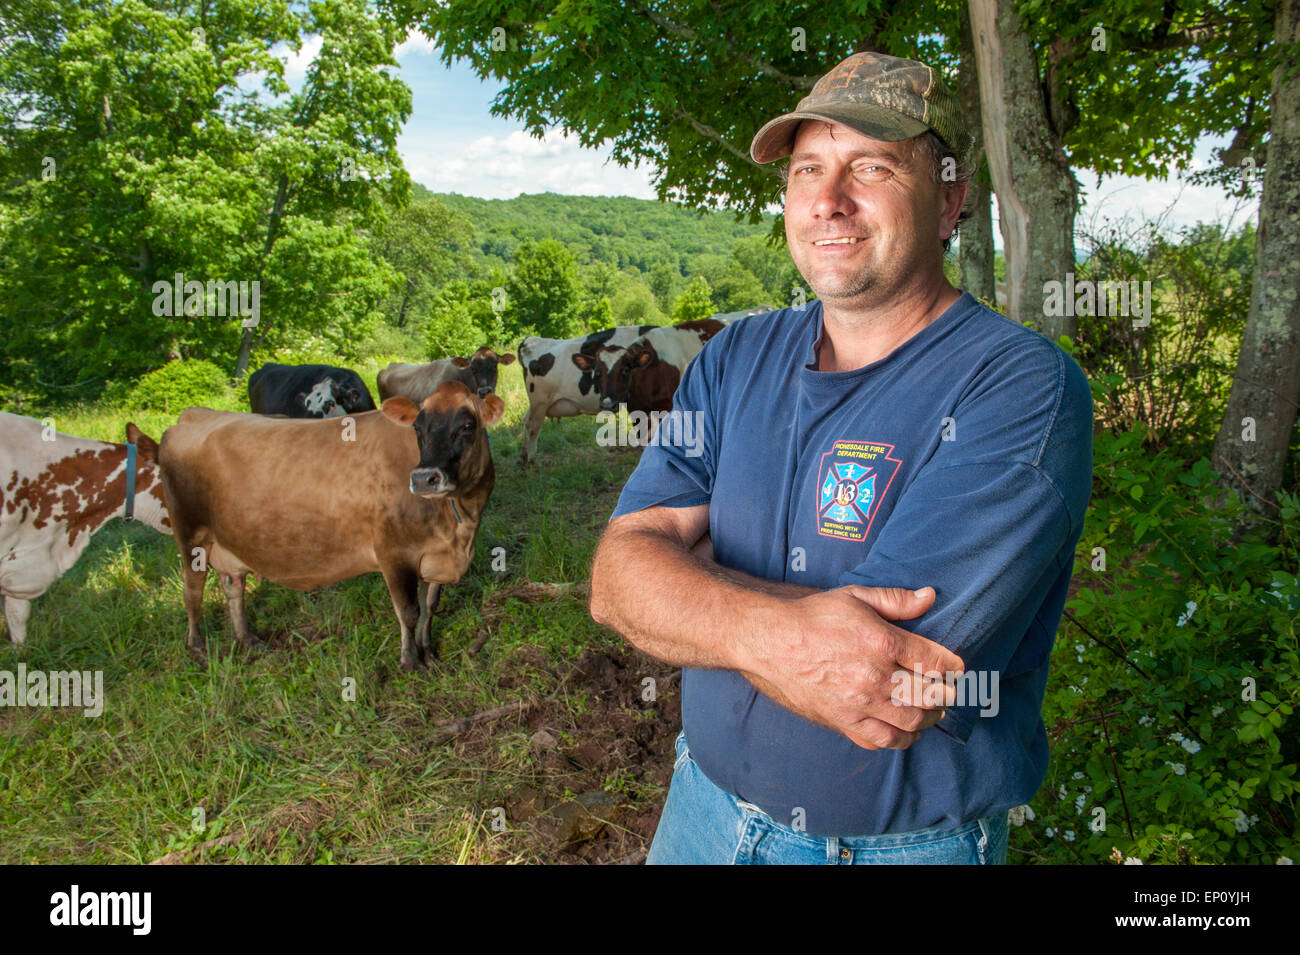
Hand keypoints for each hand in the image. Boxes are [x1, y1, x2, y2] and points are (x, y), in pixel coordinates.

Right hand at [742, 585, 963, 750]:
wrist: (771, 642)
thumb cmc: (813, 616)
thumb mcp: (856, 596)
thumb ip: (896, 600)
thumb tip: (930, 597)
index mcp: (882, 641)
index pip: (935, 661)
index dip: (953, 667)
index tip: (956, 668)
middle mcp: (875, 676)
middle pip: (930, 695)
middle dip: (946, 694)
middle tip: (946, 690)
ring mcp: (860, 702)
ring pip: (912, 722)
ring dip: (928, 718)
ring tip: (928, 710)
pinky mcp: (844, 721)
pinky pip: (882, 740)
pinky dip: (900, 738)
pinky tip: (903, 729)